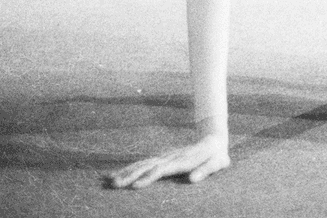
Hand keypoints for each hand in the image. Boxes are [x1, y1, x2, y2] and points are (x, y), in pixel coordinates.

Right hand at [106, 135, 230, 188]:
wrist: (214, 140)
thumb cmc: (217, 156)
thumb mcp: (217, 163)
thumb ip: (206, 170)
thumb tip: (193, 180)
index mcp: (182, 161)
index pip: (162, 170)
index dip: (149, 177)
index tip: (135, 186)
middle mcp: (170, 158)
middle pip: (147, 166)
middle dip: (130, 175)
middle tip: (114, 185)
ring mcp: (165, 157)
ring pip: (142, 164)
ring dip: (126, 172)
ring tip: (109, 180)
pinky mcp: (162, 159)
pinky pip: (143, 164)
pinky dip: (129, 168)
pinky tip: (117, 174)